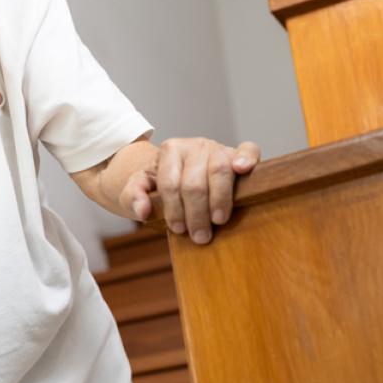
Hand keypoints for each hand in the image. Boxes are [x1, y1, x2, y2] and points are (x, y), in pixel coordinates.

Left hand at [122, 137, 260, 244]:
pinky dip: (247, 158)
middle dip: (196, 213)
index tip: (178, 229)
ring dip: (219, 199)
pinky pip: (248, 149)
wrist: (179, 174)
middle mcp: (195, 145)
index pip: (171, 183)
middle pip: (195, 182)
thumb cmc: (160, 186)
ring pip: (220, 170)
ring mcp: (218, 148)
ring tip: (218, 220)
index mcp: (170, 150)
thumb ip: (133, 196)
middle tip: (199, 236)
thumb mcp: (139, 189)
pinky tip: (242, 169)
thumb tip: (143, 210)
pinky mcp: (237, 153)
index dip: (174, 210)